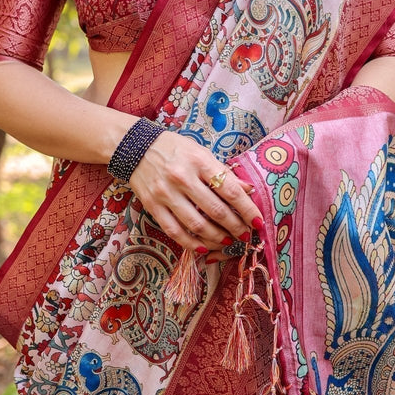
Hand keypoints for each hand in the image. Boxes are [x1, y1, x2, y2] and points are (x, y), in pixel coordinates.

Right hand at [128, 131, 261, 252]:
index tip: (259, 222)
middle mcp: (183, 178)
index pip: (230, 190)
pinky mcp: (152, 206)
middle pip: (215, 210)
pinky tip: (204, 248)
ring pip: (196, 225)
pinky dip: (191, 244)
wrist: (135, 147)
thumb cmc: (174, 148)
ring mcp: (166, 194)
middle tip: (247, 235)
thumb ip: (223, 172)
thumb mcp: (201, 152)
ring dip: (217, 238)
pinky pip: (175, 231)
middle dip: (236, 227)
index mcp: (199, 161)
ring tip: (229, 242)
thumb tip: (248, 190)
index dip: (247, 209)